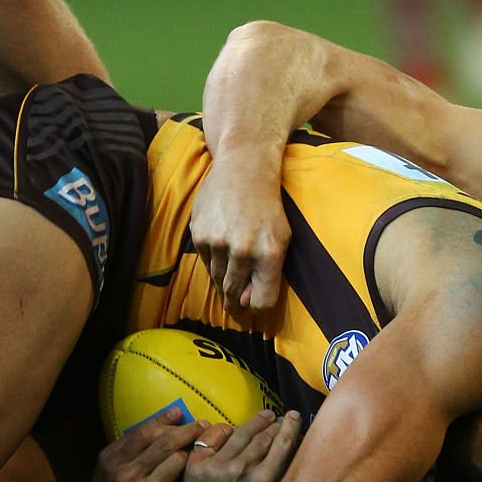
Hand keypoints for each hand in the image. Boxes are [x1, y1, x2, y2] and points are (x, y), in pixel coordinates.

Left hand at [91, 408, 218, 481]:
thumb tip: (201, 460)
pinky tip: (167, 417)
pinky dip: (151, 423)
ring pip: (147, 433)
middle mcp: (130, 476)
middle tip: (203, 425)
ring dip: (168, 423)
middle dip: (187, 432)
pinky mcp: (106, 454)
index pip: (177, 461)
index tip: (205, 444)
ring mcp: (115, 463)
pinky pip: (133, 433)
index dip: (193, 450)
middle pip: (164, 444)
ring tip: (184, 416)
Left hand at [169, 409, 301, 481]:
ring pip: (240, 432)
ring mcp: (217, 465)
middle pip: (263, 435)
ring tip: (262, 416)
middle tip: (279, 417)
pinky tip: (231, 429)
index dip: (289, 426)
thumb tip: (295, 453)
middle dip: (274, 423)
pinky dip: (224, 429)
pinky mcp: (196, 464)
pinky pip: (213, 435)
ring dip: (254, 421)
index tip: (293, 415)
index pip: (282, 444)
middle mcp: (242, 470)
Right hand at [189, 161, 290, 313]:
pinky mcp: (199, 235)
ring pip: (218, 280)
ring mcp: (218, 243)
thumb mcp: (282, 238)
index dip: (257, 307)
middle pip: (235, 294)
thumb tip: (246, 302)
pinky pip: (206, 262)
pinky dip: (213, 264)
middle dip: (235, 305)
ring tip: (227, 287)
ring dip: (223, 285)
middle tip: (235, 311)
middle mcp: (242, 251)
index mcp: (269, 254)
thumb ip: (269, 272)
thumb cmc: (268, 206)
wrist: (243, 169)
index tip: (252, 308)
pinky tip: (220, 255)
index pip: (262, 301)